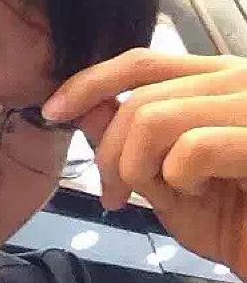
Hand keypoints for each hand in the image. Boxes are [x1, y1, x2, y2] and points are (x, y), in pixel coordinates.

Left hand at [42, 48, 246, 280]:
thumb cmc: (234, 220)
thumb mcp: (165, 178)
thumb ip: (128, 138)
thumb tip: (83, 109)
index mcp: (213, 81)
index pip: (140, 62)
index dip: (89, 82)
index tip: (53, 111)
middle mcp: (237, 78)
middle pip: (138, 100)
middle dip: (110, 154)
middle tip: (114, 193)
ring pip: (153, 119)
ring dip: (138, 169)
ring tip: (161, 196)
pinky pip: (191, 149)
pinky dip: (179, 181)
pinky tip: (204, 194)